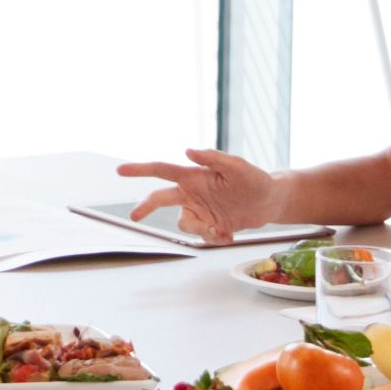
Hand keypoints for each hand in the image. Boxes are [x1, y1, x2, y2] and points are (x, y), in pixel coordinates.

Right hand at [115, 152, 284, 243]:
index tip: (121, 170)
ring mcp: (199, 210)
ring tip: (222, 231)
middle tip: (134, 216)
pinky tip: (230, 233)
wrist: (269, 201)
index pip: (162, 170)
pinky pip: (202, 237)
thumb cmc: (255, 179)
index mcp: (193, 176)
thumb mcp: (237, 166)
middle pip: (159, 198)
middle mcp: (192, 193)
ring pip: (183, 224)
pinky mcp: (209, 225)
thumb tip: (188, 151)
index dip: (140, 169)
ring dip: (200, 231)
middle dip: (145, 207)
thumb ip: (213, 157)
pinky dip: (215, 238)